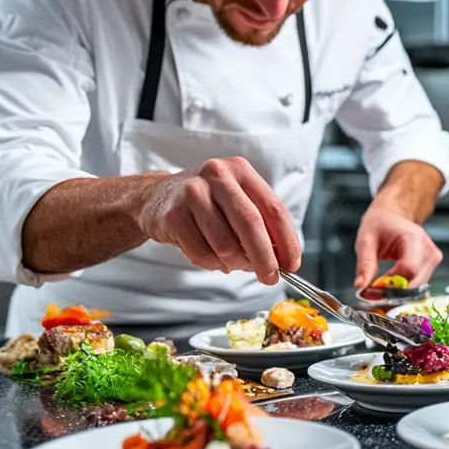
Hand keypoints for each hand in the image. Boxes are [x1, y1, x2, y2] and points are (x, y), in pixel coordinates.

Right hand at [136, 157, 300, 284]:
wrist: (157, 196)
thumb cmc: (208, 202)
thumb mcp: (237, 201)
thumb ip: (262, 223)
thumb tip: (282, 259)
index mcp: (241, 170)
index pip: (274, 208)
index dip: (287, 241)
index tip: (292, 264)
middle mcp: (217, 175)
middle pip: (251, 225)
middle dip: (265, 259)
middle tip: (270, 277)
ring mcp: (192, 193)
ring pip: (226, 244)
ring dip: (237, 263)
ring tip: (236, 264)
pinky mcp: (172, 215)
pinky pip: (202, 253)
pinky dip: (214, 264)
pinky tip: (215, 259)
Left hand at [354, 202, 441, 287]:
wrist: (392, 216)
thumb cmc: (380, 224)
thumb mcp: (366, 241)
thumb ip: (365, 264)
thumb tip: (361, 285)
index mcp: (413, 238)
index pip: (409, 269)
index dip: (391, 283)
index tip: (374, 286)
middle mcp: (428, 249)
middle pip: (415, 282)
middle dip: (393, 291)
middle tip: (374, 291)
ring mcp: (433, 258)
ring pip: (417, 286)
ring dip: (398, 291)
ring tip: (382, 283)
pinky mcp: (432, 265)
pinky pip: (418, 284)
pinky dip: (404, 287)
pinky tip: (392, 281)